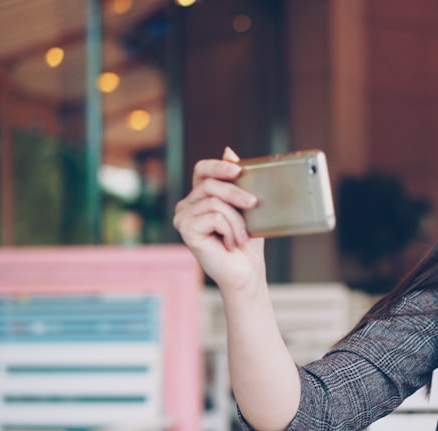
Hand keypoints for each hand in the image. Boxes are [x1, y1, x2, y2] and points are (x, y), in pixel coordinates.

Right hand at [173, 147, 265, 289]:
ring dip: (236, 220)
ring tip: (242, 236)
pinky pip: (213, 216)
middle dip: (237, 194)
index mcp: (200, 197)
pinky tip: (230, 243)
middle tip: (254, 205)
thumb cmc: (246, 243)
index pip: (202, 169)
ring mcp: (183, 217)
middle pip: (211, 184)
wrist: (245, 273)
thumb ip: (236, 182)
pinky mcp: (185, 229)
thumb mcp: (246, 208)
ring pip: (215, 201)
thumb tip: (228, 151)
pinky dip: (229, 229)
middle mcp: (187, 205)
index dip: (219, 166)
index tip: (239, 170)